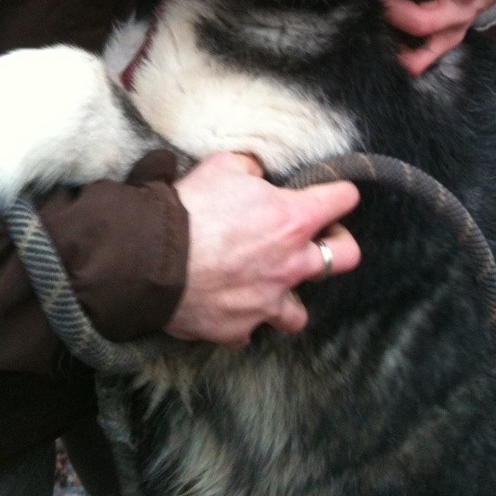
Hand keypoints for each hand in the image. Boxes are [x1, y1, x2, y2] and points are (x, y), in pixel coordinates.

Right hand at [165, 152, 359, 346]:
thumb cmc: (190, 207)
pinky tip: (229, 304)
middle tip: (314, 239)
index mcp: (293, 219)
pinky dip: (244, 318)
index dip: (340, 193)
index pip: (343, 199)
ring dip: (289, 296)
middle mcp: (292, 263)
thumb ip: (252, 168)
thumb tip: (257, 173)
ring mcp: (268, 301)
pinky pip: (251, 329)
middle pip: (346, 257)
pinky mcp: (240, 328)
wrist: (149, 257)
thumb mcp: (223, 166)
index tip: (332, 195)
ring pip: (300, 312)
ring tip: (271, 284)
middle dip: (337, 245)